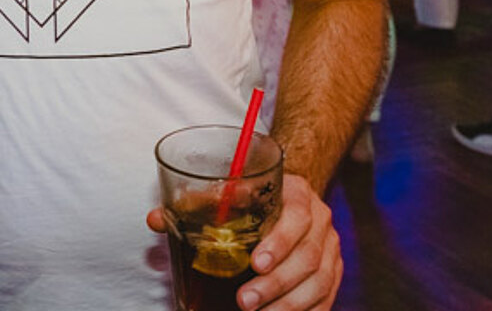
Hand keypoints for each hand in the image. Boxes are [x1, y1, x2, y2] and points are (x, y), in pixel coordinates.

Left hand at [145, 173, 340, 310]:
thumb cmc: (256, 196)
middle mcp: (322, 222)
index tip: (254, 263)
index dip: (279, 242)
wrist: (291, 198)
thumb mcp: (232, 191)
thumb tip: (156, 219)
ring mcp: (332, 249)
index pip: (298, 217)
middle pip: (309, 257)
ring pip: (319, 282)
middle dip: (275, 284)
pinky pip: (326, 299)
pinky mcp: (334, 274)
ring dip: (288, 304)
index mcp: (299, 195)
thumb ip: (198, 203)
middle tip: (243, 301)